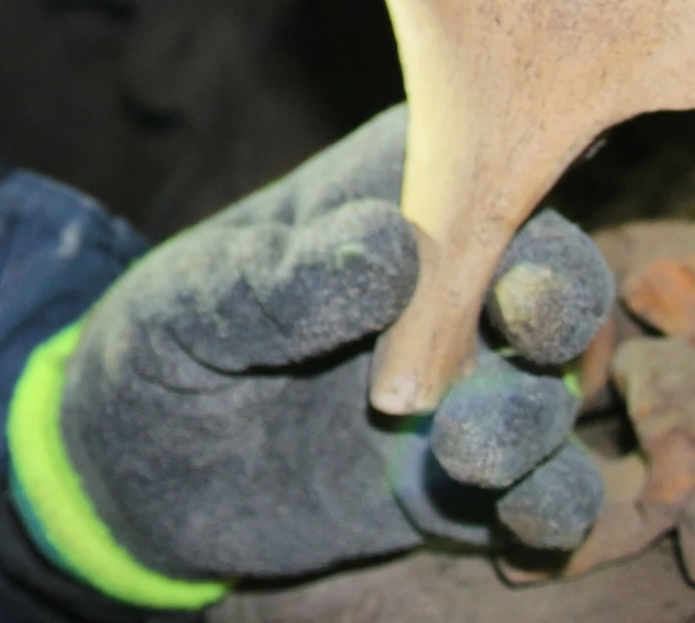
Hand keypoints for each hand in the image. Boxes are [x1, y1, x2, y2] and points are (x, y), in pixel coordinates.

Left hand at [8, 105, 614, 599]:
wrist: (136, 464)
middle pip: (551, 274)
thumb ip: (282, 280)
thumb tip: (388, 252)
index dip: (509, 201)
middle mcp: (451, 286)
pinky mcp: (468, 479)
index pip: (478, 174)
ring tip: (467, 450)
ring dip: (534, 416)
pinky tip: (520, 520)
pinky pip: (541, 490)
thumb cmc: (166, 338)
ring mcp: (469, 384)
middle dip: (558, 299)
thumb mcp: (195, 301)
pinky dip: (553, 504)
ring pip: (551, 386)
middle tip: (528, 326)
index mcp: (392, 202)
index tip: (499, 252)